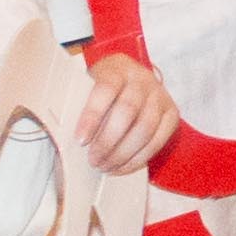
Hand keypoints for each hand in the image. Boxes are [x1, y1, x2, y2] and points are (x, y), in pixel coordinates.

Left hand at [64, 49, 187, 175]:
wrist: (133, 78)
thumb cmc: (104, 87)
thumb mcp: (91, 84)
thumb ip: (79, 101)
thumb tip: (63, 134)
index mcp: (118, 69)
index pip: (106, 89)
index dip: (93, 116)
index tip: (80, 140)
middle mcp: (143, 79)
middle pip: (128, 111)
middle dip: (108, 141)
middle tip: (93, 160)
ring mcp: (160, 96)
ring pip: (145, 129)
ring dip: (123, 153)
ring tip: (105, 166)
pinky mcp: (171, 114)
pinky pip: (157, 141)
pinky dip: (138, 158)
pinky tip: (122, 166)